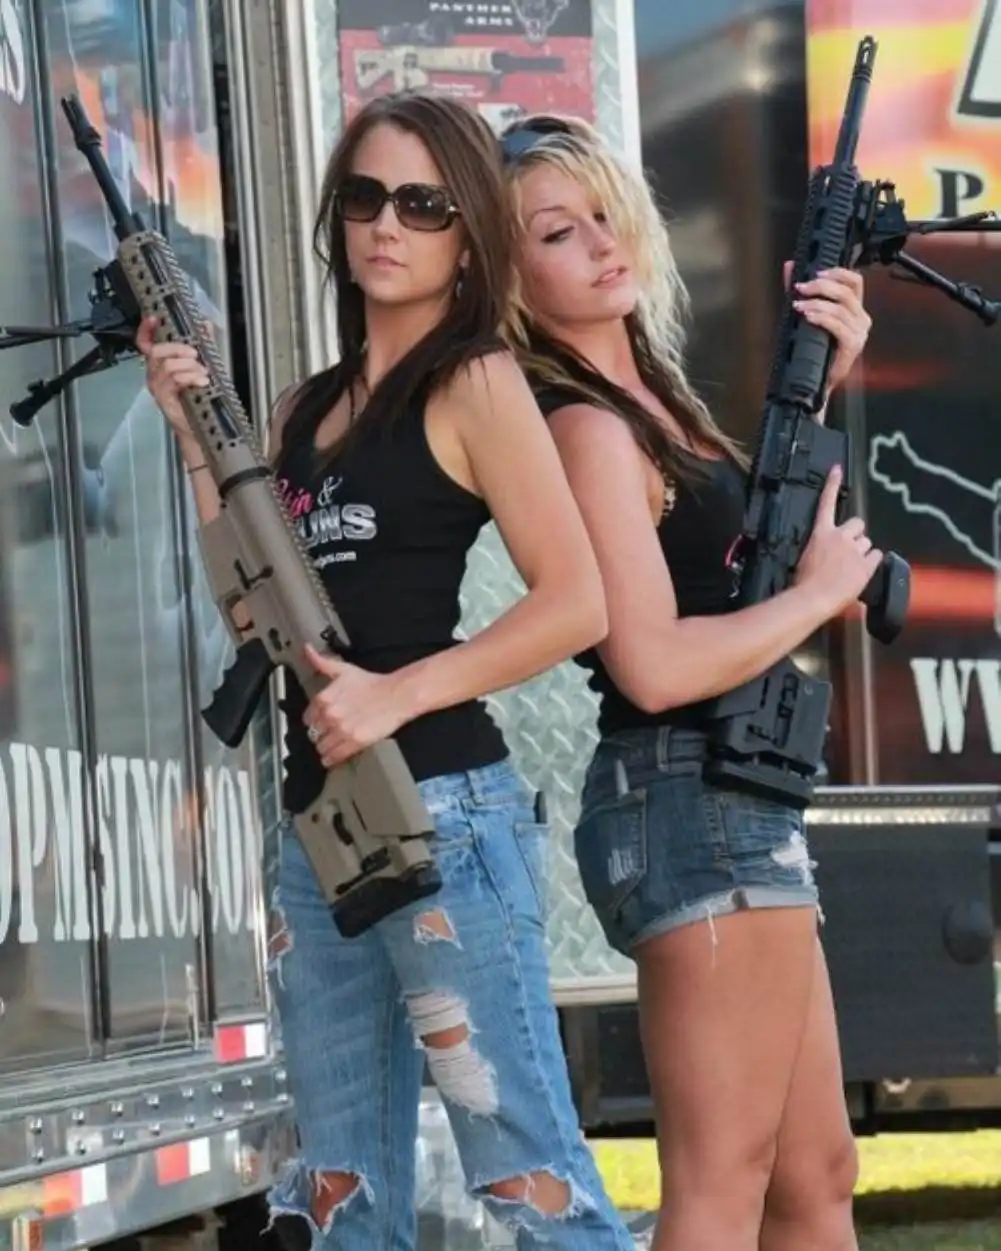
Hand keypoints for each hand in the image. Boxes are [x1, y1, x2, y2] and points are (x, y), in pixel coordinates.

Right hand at [135, 316, 208, 453]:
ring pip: (167, 365)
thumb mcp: (203, 365)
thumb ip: (203, 344)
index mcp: (160, 364)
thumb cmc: (199, 396)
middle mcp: (154, 374)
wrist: (200, 426)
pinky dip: (190, 377)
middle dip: (178, 349)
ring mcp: (157, 386)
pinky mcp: (164, 398)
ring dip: (189, 366)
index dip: (145, 330)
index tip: (153, 318)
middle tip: (196, 355)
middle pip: (156, 351)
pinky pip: (173, 380)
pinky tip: (202, 382)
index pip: (145, 344)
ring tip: (204, 374)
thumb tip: (206, 323)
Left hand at [302, 644, 414, 766]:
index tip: (319, 722)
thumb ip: (321, 662)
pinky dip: (331, 759)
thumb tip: (307, 650)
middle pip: (313, 734)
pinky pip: (333, 757)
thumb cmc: (373, 684)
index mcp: (324, 699)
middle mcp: (329, 716)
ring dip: (325, 747)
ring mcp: (341, 730)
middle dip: (320, 734)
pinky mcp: (354, 743)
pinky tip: (333, 757)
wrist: (396, 695)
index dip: (314, 721)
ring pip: (321, 747)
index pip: (307, 718)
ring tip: (331, 745)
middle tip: (327, 733)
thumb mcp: (343, 670)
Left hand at [783, 261, 870, 392]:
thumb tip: (790, 265)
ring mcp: (859, 333)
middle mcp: (861, 319)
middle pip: (847, 291)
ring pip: (841, 308)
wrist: (814, 383)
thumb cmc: (812, 350)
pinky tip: (808, 317)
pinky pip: (838, 325)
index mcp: (854, 310)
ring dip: (817, 304)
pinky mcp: (852, 346)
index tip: (817, 272)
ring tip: (799, 306)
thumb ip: (800, 291)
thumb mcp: (806, 315)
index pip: (855, 281)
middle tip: (801, 287)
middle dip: (821, 286)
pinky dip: (822, 318)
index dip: (838, 272)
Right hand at [795, 464, 882, 616]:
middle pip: (858, 523)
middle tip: (850, 548)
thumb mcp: (805, 563)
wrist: (814, 597)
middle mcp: (839, 536)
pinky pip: (877, 556)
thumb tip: (824, 561)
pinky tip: (863, 571)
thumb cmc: (802, 583)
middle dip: (856, 533)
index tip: (837, 468)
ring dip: (863, 550)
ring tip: (853, 566)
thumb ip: (818, 556)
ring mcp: (854, 549)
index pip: (826, 503)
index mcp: (820, 534)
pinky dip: (872, 562)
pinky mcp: (866, 563)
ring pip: (867, 541)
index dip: (832, 484)